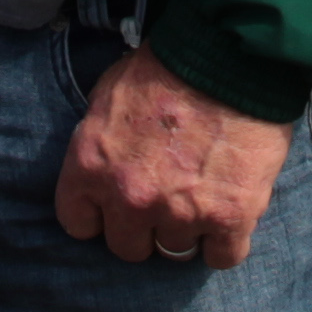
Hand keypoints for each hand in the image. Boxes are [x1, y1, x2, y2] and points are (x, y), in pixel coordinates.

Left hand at [53, 43, 292, 268]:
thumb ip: (101, 139)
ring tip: (202, 197)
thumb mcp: (111, 94)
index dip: (100, 215)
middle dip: (144, 227)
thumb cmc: (170, 65)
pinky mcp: (229, 217)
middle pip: (127, 247)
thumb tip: (105, 160)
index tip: (116, 205)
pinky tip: (231, 215)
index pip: (78, 222)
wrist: (233, 54)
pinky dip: (227, 240)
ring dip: (187, 229)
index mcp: (92, 166)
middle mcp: (130, 198)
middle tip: (165, 199)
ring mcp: (180, 212)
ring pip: (175, 251)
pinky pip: (223, 256)